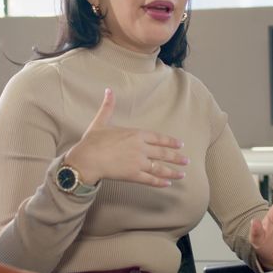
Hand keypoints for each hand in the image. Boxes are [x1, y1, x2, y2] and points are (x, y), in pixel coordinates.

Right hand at [65, 88, 188, 186]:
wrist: (87, 159)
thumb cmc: (92, 141)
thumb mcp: (101, 121)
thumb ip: (108, 106)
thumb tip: (108, 90)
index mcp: (136, 134)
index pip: (158, 138)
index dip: (170, 142)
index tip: (179, 144)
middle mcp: (141, 148)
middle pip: (163, 153)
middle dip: (176, 157)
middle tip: (186, 160)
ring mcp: (138, 162)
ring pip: (159, 167)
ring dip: (172, 171)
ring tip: (182, 174)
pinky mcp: (133, 175)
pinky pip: (150, 179)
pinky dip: (160, 182)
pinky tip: (168, 183)